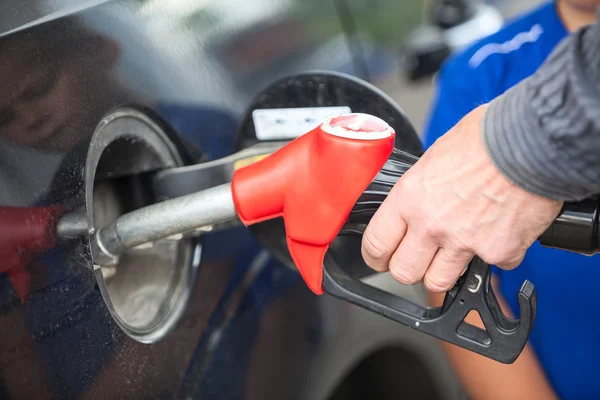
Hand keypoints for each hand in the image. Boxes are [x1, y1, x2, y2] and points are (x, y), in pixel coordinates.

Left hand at [361, 105, 562, 291]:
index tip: (381, 258)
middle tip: (418, 258)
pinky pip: (491, 267)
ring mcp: (465, 242)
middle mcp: (432, 225)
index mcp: (410, 198)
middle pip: (404, 273)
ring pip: (440, 281)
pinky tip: (499, 231)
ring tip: (457, 249)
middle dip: (409, 269)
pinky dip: (494, 255)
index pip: (376, 244)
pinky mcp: (499, 252)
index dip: (375, 256)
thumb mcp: (433, 158)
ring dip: (446, 270)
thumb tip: (413, 203)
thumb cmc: (486, 137)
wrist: (531, 141)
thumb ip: (418, 190)